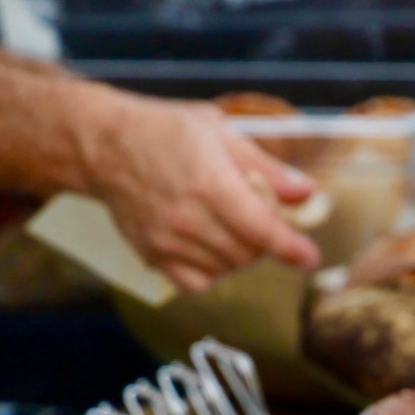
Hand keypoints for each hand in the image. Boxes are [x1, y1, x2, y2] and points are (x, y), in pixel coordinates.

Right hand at [74, 91, 321, 292]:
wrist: (105, 146)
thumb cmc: (164, 131)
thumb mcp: (220, 132)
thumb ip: (266, 166)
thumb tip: (304, 193)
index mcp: (209, 183)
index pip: (261, 229)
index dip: (291, 248)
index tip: (310, 259)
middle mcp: (188, 218)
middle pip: (248, 253)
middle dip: (264, 240)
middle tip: (256, 214)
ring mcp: (168, 241)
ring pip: (226, 269)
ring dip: (240, 254)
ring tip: (229, 224)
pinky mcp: (153, 255)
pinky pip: (197, 283)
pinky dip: (212, 271)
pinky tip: (209, 246)